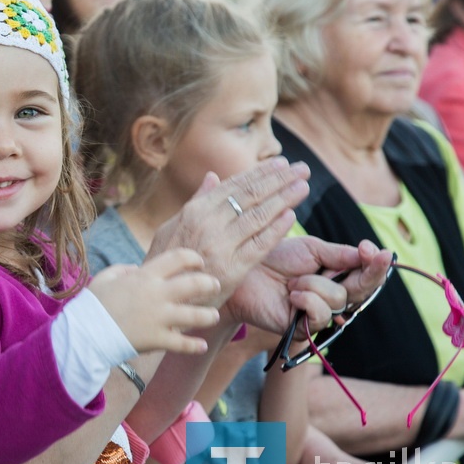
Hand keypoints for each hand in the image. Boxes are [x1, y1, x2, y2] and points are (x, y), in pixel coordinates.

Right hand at [89, 248, 221, 354]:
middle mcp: (156, 294)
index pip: (178, 258)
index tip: (199, 263)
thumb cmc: (92, 304)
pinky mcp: (157, 340)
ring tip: (213, 316)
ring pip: (196, 315)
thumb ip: (123, 269)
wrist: (84, 334)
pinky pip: (184, 344)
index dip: (194, 258)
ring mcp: (159, 318)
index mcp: (144, 276)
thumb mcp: (105, 277)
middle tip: (215, 286)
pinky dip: (195, 346)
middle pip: (195, 284)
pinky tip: (201, 345)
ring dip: (209, 315)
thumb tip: (137, 268)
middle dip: (210, 284)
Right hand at [149, 159, 310, 307]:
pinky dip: (276, 229)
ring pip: (259, 216)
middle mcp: (208, 224)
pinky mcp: (232, 270)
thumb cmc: (166, 262)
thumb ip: (196, 201)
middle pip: (250, 196)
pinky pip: (259, 245)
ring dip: (284, 198)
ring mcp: (220, 246)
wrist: (161, 299)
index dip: (260, 173)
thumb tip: (213, 176)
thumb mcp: (171, 227)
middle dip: (279, 179)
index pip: (234, 186)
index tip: (281, 164)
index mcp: (194, 211)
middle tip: (301, 168)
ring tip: (302, 186)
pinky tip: (291, 216)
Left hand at [224, 237, 392, 334]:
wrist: (244, 274)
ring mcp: (318, 315)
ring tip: (292, 282)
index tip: (379, 251)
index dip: (376, 265)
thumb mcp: (311, 249)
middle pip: (362, 291)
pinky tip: (291, 295)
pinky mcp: (303, 331)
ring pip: (339, 300)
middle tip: (371, 255)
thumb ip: (340, 254)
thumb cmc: (275, 259)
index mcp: (336, 277)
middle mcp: (331, 298)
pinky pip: (320, 315)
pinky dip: (307, 300)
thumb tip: (371, 254)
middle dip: (367, 273)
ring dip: (315, 284)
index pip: (366, 276)